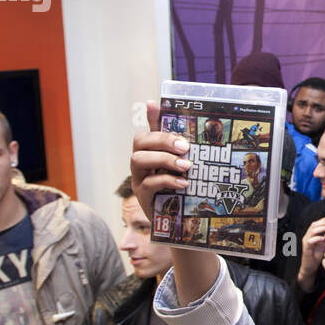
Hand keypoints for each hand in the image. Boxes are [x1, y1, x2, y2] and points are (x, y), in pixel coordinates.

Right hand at [131, 99, 193, 221]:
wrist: (178, 221)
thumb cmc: (179, 190)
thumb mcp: (183, 168)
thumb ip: (181, 148)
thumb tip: (184, 126)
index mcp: (151, 153)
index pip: (148, 130)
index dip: (150, 117)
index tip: (153, 103)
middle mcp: (140, 163)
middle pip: (140, 142)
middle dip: (162, 140)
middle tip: (185, 147)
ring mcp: (138, 179)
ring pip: (138, 159)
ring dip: (163, 159)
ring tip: (186, 166)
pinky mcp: (142, 196)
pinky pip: (148, 183)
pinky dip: (166, 180)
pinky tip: (183, 183)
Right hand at [299, 215, 324, 282]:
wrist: (310, 267)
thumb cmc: (317, 256)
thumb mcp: (324, 244)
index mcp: (312, 234)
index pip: (317, 223)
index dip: (324, 219)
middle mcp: (308, 236)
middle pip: (314, 225)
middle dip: (324, 222)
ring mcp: (306, 242)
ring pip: (312, 231)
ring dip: (322, 228)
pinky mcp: (306, 248)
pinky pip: (310, 241)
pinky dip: (317, 238)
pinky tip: (324, 238)